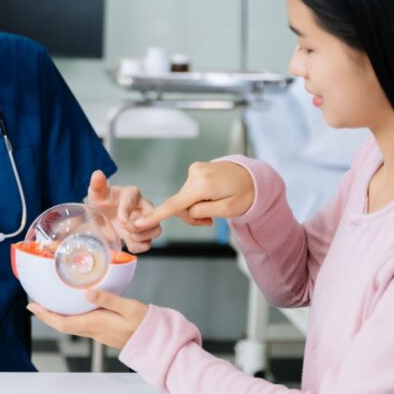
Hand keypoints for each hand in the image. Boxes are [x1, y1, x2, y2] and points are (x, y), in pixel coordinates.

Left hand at [27, 290, 148, 349]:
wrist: (156, 342)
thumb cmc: (145, 324)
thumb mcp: (129, 307)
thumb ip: (108, 299)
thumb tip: (87, 292)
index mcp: (96, 323)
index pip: (63, 323)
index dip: (46, 316)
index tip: (33, 306)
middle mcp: (94, 330)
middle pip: (63, 325)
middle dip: (47, 315)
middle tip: (34, 303)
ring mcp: (98, 332)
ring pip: (71, 325)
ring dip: (57, 316)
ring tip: (49, 303)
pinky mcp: (104, 331)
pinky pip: (81, 324)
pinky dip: (70, 316)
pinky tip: (72, 307)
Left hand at [86, 170, 161, 252]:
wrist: (103, 217)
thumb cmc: (103, 202)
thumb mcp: (98, 194)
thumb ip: (98, 185)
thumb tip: (97, 174)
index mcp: (132, 194)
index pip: (133, 200)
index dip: (127, 211)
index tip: (121, 221)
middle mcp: (144, 206)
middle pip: (152, 217)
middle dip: (137, 226)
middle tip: (122, 227)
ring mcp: (146, 222)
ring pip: (156, 231)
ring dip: (140, 237)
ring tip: (126, 235)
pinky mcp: (144, 235)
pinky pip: (148, 244)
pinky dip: (137, 246)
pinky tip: (126, 242)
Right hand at [133, 160, 254, 229]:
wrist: (254, 176)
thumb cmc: (245, 194)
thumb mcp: (227, 210)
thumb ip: (202, 213)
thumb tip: (185, 211)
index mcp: (203, 184)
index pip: (175, 204)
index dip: (156, 216)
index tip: (138, 224)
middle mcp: (195, 173)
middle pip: (180, 204)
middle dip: (191, 216)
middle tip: (209, 222)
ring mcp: (195, 169)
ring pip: (184, 198)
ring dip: (195, 208)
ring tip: (213, 210)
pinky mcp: (196, 170)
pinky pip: (189, 191)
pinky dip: (196, 199)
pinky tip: (211, 198)